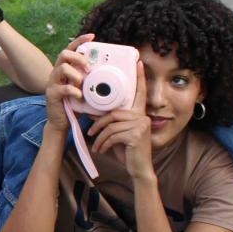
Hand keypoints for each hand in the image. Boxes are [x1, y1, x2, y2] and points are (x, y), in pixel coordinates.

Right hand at [44, 34, 95, 132]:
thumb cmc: (74, 105)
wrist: (60, 123)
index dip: (79, 41)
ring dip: (75, 74)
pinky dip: (73, 90)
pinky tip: (79, 95)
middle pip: (64, 54)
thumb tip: (111, 74)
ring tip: (82, 82)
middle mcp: (57, 73)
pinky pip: (62, 88)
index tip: (92, 36)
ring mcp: (53, 83)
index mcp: (66, 69)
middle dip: (78, 57)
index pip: (70, 50)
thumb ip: (91, 80)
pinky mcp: (52, 94)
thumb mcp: (84, 89)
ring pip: (62, 68)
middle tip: (88, 67)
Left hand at [87, 63, 153, 179]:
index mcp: (139, 114)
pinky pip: (113, 135)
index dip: (139, 78)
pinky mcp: (136, 135)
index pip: (139, 93)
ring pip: (111, 126)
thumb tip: (92, 114)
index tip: (138, 62)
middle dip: (99, 124)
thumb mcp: (118, 134)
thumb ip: (111, 122)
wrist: (139, 169)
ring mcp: (140, 126)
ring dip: (100, 137)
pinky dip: (104, 144)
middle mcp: (142, 117)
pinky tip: (101, 151)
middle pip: (114, 113)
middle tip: (90, 133)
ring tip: (95, 145)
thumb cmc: (128, 151)